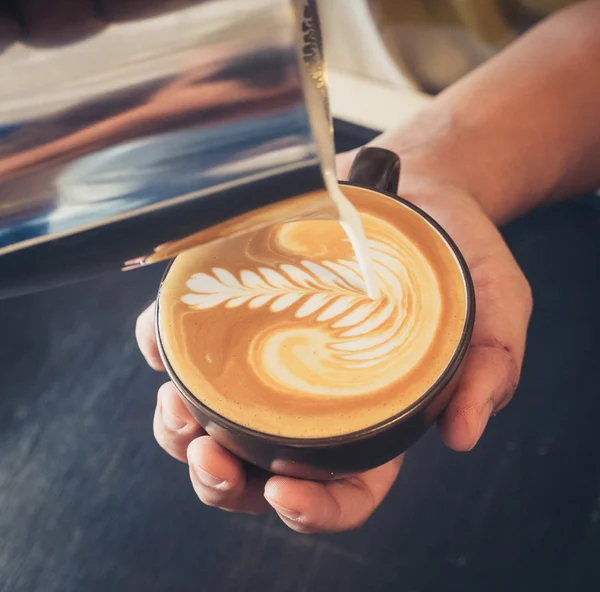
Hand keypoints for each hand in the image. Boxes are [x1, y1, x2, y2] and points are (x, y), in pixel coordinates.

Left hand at [136, 147, 531, 532]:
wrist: (415, 192)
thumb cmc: (456, 256)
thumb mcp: (495, 308)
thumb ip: (490, 367)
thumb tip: (462, 434)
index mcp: (374, 416)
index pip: (345, 488)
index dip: (314, 508)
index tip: (285, 493)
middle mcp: (314, 396)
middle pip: (259, 466)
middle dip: (223, 479)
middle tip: (208, 455)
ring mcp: (272, 353)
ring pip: (211, 415)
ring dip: (178, 430)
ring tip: (175, 407)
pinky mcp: (244, 306)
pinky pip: (189, 339)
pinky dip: (162, 348)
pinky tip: (161, 343)